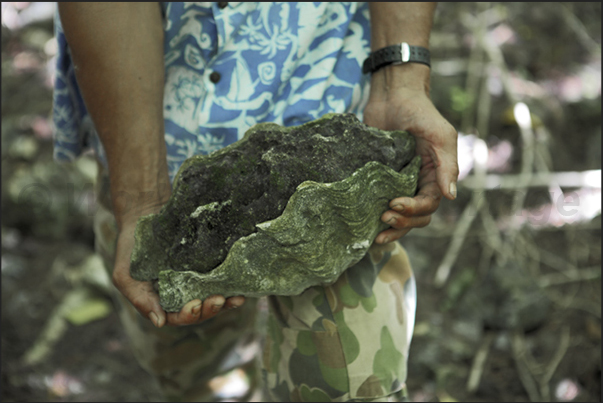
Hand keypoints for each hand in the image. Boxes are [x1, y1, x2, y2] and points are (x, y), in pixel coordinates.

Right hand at [112, 205, 244, 327]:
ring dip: (225, 303)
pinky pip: (220, 279)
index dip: (189, 315)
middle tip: (218, 299)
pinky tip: (241, 287)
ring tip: (236, 299)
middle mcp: (180, 295)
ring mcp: (194, 281)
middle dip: (210, 309)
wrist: (144, 214)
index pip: (178, 317)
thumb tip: (160, 323)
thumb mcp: (126, 276)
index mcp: (162, 302)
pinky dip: (230, 285)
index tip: (195, 304)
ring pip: (212, 299)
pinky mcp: (206, 266)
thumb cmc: (131, 248)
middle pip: (199, 311)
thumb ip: (140, 300)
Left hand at [363, 66, 457, 243]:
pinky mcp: (377, 179)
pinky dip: (373, 217)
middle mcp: (418, 183)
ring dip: (391, 228)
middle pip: (416, 217)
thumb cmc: (420, 111)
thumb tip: (451, 197)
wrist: (392, 95)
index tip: (394, 204)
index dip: (414, 209)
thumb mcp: (440, 135)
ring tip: (375, 233)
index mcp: (435, 176)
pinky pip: (377, 203)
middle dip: (402, 223)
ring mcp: (397, 183)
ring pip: (399, 216)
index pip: (428, 204)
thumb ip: (447, 165)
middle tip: (383, 219)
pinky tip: (362, 225)